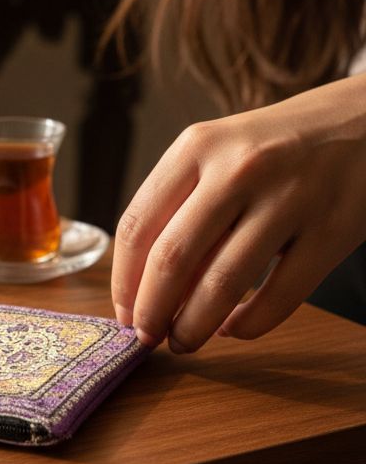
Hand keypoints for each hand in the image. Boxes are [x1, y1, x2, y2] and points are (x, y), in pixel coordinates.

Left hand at [111, 74, 365, 351]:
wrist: (365, 120)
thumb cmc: (279, 146)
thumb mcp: (222, 154)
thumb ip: (184, 209)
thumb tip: (146, 290)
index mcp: (198, 145)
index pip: (138, 225)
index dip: (123, 282)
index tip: (122, 314)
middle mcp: (239, 167)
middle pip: (172, 259)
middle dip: (151, 313)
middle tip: (146, 339)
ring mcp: (289, 198)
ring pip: (222, 284)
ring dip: (193, 327)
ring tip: (185, 343)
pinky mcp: (331, 230)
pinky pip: (278, 298)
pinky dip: (248, 326)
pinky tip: (234, 329)